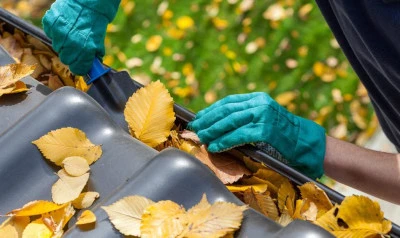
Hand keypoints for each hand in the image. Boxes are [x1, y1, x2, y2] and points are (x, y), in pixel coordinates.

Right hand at [42, 0, 119, 74]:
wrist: (89, 1)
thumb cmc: (96, 21)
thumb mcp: (99, 41)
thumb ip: (93, 55)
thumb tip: (92, 67)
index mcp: (85, 50)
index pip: (78, 69)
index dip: (80, 67)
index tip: (81, 65)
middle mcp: (70, 43)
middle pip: (66, 59)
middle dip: (72, 55)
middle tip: (77, 47)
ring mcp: (58, 33)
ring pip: (57, 47)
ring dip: (63, 43)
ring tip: (71, 33)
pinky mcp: (50, 23)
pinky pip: (50, 34)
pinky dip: (56, 32)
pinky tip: (65, 25)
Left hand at [189, 92, 325, 178]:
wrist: (306, 142)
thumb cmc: (283, 134)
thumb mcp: (264, 118)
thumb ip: (245, 117)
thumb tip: (218, 124)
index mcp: (258, 98)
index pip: (228, 102)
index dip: (211, 110)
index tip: (198, 118)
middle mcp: (260, 103)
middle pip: (226, 110)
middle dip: (208, 120)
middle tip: (195, 128)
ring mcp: (263, 115)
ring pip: (230, 121)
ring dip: (213, 131)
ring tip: (202, 137)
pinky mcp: (266, 130)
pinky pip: (239, 135)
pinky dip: (225, 141)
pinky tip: (216, 146)